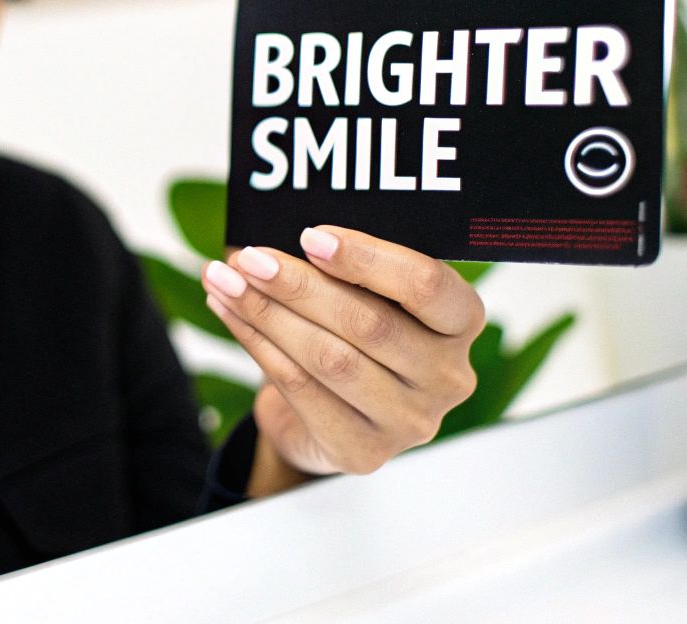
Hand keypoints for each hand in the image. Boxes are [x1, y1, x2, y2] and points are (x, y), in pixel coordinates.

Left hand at [201, 226, 483, 480]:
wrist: (335, 416)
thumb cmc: (355, 333)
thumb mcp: (367, 293)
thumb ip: (342, 267)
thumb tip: (276, 240)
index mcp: (461, 322)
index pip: (426, 285)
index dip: (365, 259)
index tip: (309, 236)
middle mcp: (447, 376)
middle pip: (368, 323)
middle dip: (298, 285)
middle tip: (248, 259)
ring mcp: (410, 421)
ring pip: (329, 358)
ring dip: (267, 314)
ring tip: (224, 281)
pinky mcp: (364, 451)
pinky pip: (301, 389)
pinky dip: (257, 345)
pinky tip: (229, 313)